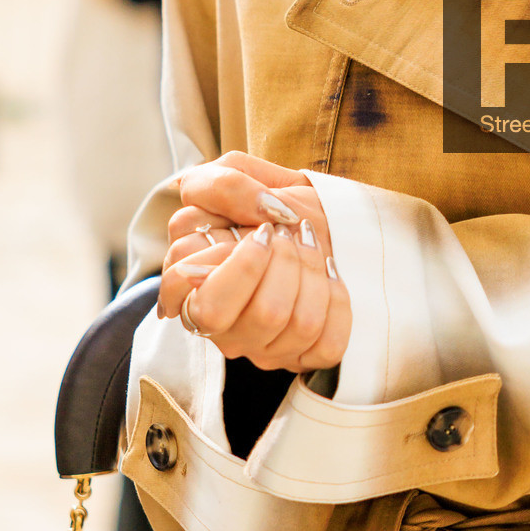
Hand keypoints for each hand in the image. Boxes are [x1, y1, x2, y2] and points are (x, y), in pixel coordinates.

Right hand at [158, 152, 350, 374]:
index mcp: (191, 290)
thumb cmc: (267, 202)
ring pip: (301, 325)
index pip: (210, 305)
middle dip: (291, 263)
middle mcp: (222, 329)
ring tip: (311, 245)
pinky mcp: (300, 356)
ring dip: (317, 272)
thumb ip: (224, 185)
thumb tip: (257, 215)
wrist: (316, 216)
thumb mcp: (235, 174)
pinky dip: (338, 301)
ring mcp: (261, 347)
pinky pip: (328, 344)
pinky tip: (330, 276)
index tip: (266, 229)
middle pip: (266, 315)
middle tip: (293, 233)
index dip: (246, 262)